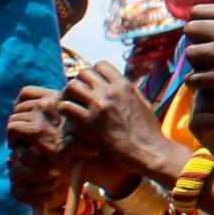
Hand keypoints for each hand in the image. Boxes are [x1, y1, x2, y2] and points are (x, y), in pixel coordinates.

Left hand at [7, 87, 71, 212]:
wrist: (77, 160)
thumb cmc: (72, 142)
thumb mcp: (66, 120)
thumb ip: (52, 110)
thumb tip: (34, 105)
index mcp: (58, 96)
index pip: (25, 92)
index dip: (18, 104)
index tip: (22, 117)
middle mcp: (50, 102)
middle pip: (17, 106)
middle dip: (18, 120)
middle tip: (23, 134)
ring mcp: (42, 115)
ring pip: (13, 118)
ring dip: (15, 130)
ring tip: (22, 142)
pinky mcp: (36, 131)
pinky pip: (12, 128)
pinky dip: (12, 138)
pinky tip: (19, 147)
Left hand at [59, 61, 185, 191]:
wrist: (148, 149)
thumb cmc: (147, 129)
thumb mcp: (142, 102)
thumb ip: (128, 91)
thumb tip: (118, 84)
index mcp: (125, 85)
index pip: (100, 65)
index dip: (93, 73)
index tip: (92, 85)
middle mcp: (111, 91)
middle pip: (83, 73)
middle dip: (79, 82)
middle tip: (78, 95)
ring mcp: (99, 106)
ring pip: (71, 86)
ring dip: (69, 95)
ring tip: (71, 105)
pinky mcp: (89, 122)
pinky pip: (66, 107)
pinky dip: (65, 111)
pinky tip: (70, 118)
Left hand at [183, 4, 213, 109]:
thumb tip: (204, 18)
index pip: (198, 11)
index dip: (198, 24)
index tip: (203, 37)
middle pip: (191, 29)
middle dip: (194, 42)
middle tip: (203, 55)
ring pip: (190, 52)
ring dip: (195, 63)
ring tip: (204, 69)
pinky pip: (193, 78)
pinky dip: (195, 83)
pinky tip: (205, 84)